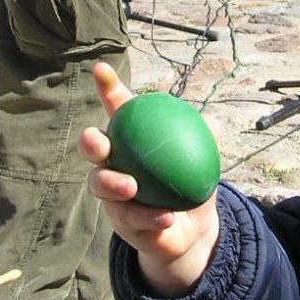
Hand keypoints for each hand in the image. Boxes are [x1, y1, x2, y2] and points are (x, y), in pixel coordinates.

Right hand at [79, 63, 219, 296]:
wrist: (193, 228)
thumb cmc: (191, 183)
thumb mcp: (203, 158)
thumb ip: (205, 137)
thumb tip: (210, 123)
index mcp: (131, 139)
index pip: (117, 109)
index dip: (107, 90)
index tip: (102, 70)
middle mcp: (114, 163)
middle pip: (93, 148)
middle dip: (90, 141)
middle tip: (101, 142)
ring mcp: (112, 193)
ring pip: (101, 184)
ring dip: (113, 183)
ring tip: (130, 186)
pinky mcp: (121, 221)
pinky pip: (132, 218)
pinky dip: (150, 216)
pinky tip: (166, 217)